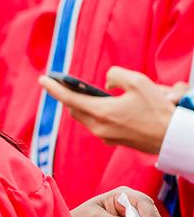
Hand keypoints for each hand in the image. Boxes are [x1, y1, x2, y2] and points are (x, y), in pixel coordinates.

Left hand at [38, 67, 178, 153]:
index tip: (43, 79)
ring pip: (84, 118)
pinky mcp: (112, 141)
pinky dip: (95, 113)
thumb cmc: (157, 109)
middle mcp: (98, 127)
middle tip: (63, 84)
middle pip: (74, 110)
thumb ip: (117, 75)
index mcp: (100, 113)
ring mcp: (105, 136)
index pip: (69, 99)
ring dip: (82, 106)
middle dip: (68, 97)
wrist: (172, 137)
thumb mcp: (139, 82)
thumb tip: (106, 83)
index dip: (54, 88)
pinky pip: (96, 125)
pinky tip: (102, 106)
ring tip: (82, 93)